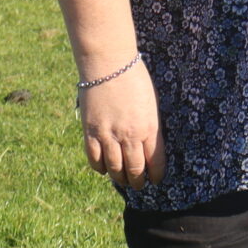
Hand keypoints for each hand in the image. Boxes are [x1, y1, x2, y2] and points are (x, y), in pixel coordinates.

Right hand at [78, 64, 164, 190]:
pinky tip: (105, 167)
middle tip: (138, 184)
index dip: (156, 175)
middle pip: (134, 170)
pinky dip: (101, 168)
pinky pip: (95, 159)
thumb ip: (151, 126)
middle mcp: (130, 136)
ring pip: (115, 169)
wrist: (108, 63)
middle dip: (138, 181)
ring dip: (120, 178)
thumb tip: (148, 145)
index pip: (155, 163)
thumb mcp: (151, 103)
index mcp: (150, 128)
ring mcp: (109, 135)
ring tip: (123, 179)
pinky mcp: (91, 132)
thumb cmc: (134, 78)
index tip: (155, 179)